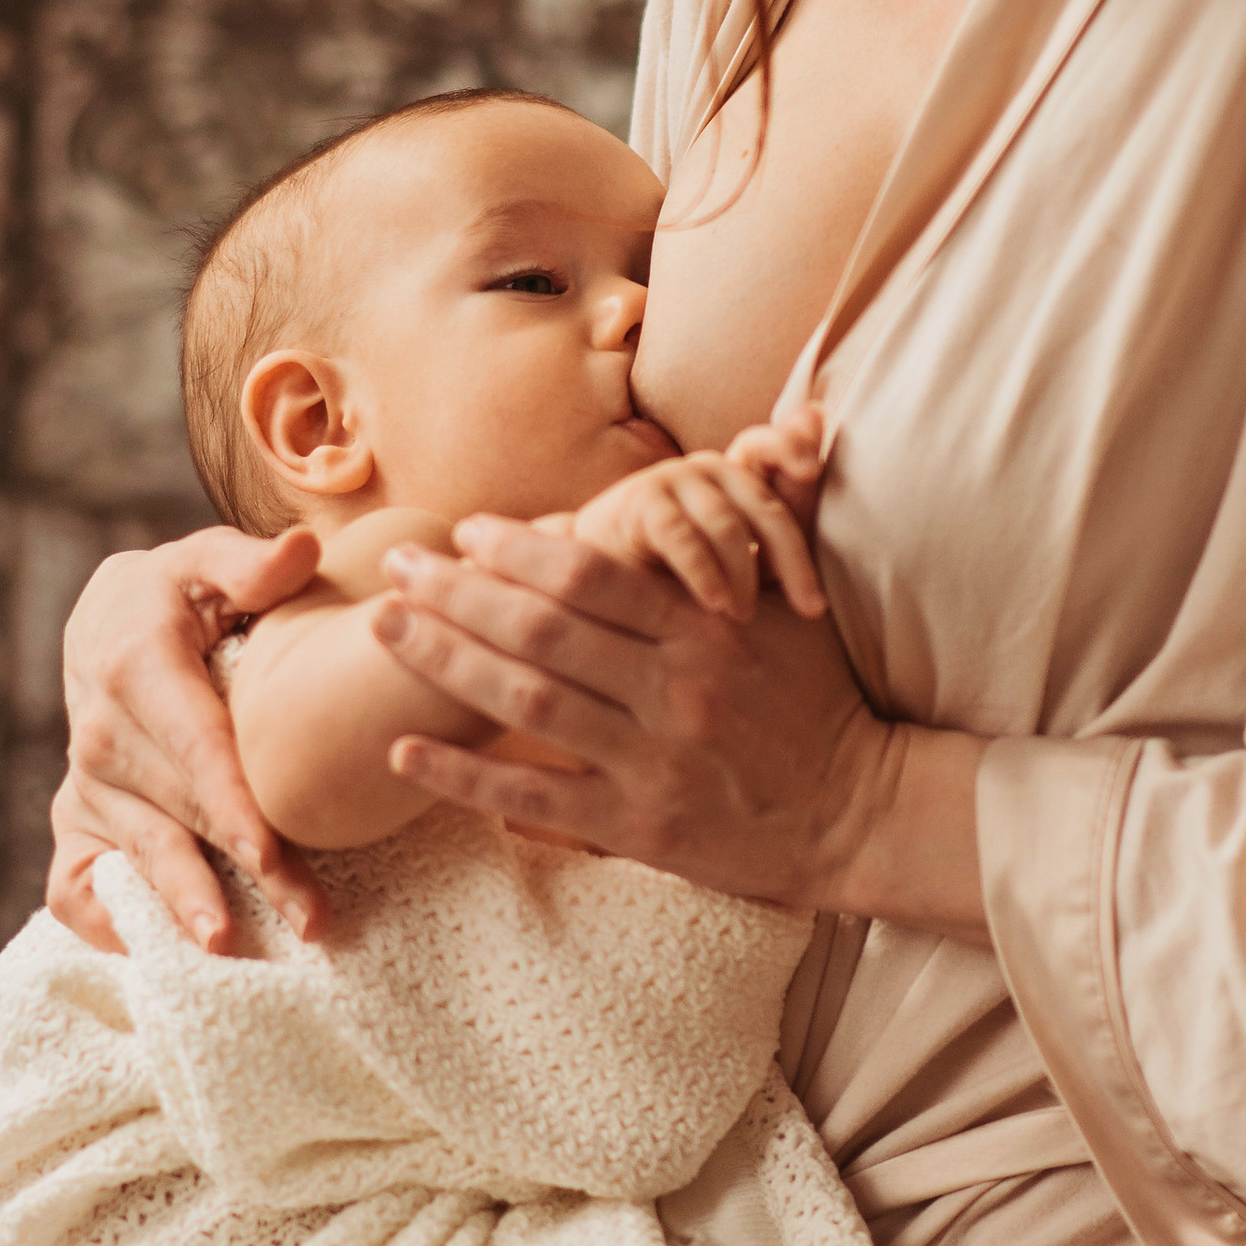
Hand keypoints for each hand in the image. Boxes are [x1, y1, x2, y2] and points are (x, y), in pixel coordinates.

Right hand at [49, 525, 326, 954]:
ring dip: (185, 909)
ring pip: (138, 857)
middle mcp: (100, 734)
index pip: (197, 750)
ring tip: (229, 954)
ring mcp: (85, 784)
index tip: (276, 855)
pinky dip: (111, 925)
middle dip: (245, 874)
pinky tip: (161, 957)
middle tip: (308, 922)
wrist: (106, 620)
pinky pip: (78, 886)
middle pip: (183, 815)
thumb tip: (300, 551)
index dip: (237, 808)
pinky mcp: (75, 821)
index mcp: (135, 668)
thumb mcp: (206, 560)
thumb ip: (250, 563)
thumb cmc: (179, 593)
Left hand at [367, 509, 977, 923]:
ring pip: (526, 702)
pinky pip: (533, 794)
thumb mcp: (808, 603)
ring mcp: (652, 760)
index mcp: (706, 630)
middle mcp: (672, 690)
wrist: (862, 815)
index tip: (466, 531)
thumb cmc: (823, 700)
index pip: (594, 576)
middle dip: (456, 593)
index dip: (520, 550)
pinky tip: (404, 749)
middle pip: (540, 630)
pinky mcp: (639, 825)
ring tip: (383, 630)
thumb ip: (786, 512)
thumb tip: (797, 420)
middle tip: (396, 565)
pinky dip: (464, 774)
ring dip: (444, 662)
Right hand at [568, 411, 829, 624]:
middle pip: (764, 502)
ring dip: (743, 575)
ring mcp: (673, 480)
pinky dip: (703, 573)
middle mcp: (711, 468)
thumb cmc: (686, 574)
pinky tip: (716, 604)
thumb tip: (818, 425)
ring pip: (727, 523)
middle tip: (810, 608)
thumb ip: (788, 515)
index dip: (794, 450)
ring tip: (747, 616)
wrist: (610, 589)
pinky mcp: (639, 503)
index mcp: (742, 476)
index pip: (774, 448)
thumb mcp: (748, 557)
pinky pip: (682, 536)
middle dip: (792, 557)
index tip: (812, 471)